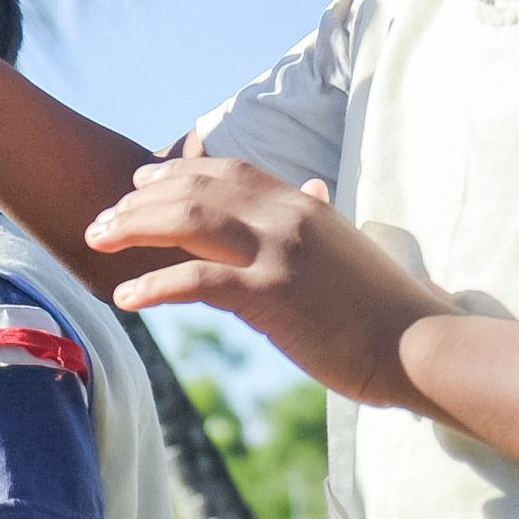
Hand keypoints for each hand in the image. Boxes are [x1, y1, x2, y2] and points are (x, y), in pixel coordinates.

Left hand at [88, 155, 454, 409]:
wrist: (421, 346)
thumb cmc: (388, 308)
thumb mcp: (352, 248)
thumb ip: (322, 217)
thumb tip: (314, 189)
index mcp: (303, 206)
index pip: (228, 171)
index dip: (178, 172)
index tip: (140, 181)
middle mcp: (287, 217)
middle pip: (196, 191)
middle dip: (140, 201)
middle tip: (102, 218)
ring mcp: (279, 252)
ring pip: (188, 222)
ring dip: (134, 228)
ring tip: (98, 242)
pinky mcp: (272, 294)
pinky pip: (196, 281)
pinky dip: (153, 286)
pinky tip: (125, 298)